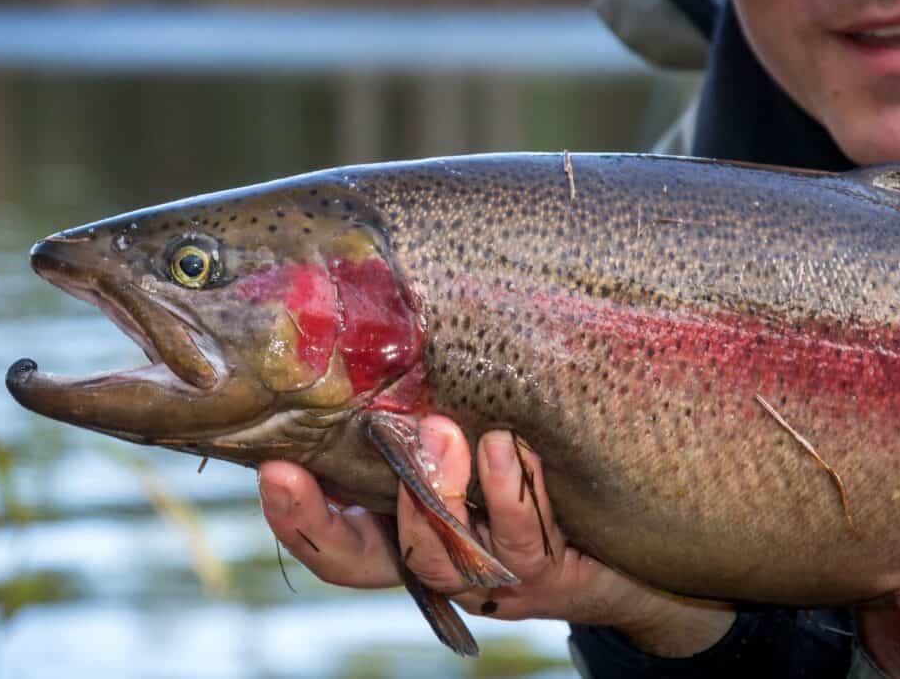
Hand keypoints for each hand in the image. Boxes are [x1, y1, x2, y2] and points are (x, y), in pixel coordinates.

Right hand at [258, 415, 733, 657]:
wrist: (624, 531)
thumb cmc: (526, 464)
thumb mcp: (462, 428)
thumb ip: (413, 403)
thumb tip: (359, 326)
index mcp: (398, 525)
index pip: (330, 538)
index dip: (297, 517)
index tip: (275, 468)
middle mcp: (433, 557)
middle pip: (365, 563)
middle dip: (341, 515)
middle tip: (343, 451)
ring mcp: (488, 573)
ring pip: (442, 556)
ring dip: (440, 493)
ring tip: (446, 432)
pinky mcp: (547, 573)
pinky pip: (523, 541)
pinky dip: (514, 492)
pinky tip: (510, 447)